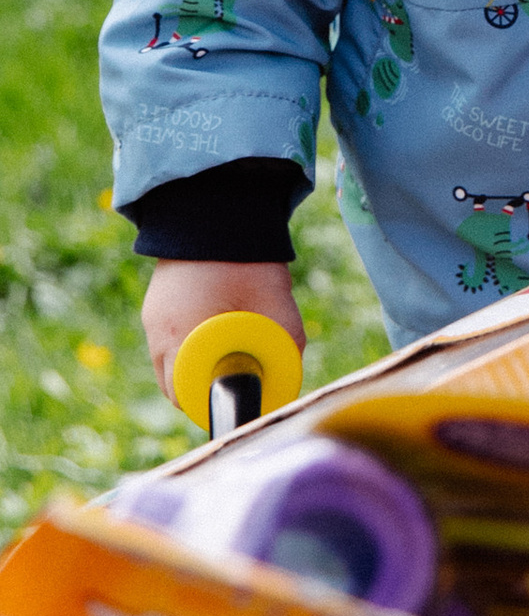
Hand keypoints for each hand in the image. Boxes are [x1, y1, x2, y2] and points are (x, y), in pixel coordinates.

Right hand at [141, 261, 303, 399]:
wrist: (217, 208)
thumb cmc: (247, 259)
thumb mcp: (277, 304)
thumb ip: (286, 342)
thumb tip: (289, 374)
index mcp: (180, 337)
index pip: (184, 396)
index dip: (209, 407)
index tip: (234, 407)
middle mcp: (157, 331)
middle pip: (173, 384)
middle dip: (202, 391)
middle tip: (235, 388)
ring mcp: (152, 316)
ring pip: (169, 361)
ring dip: (195, 366)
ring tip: (227, 358)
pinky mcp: (156, 303)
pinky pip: (169, 338)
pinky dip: (189, 344)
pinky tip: (216, 332)